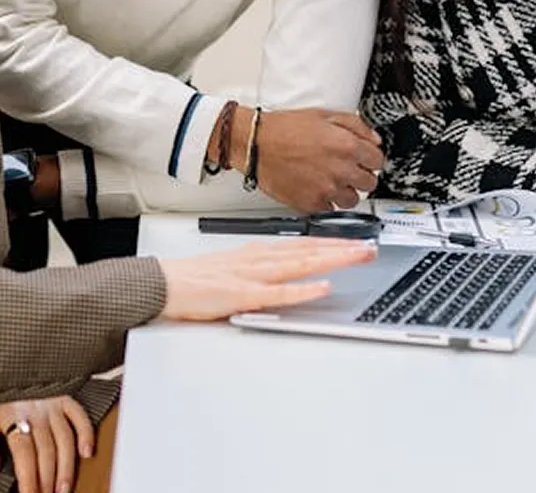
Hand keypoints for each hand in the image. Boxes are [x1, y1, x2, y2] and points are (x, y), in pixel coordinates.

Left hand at [0, 394, 93, 492]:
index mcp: (12, 415)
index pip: (24, 454)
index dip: (28, 479)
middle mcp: (35, 409)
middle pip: (46, 450)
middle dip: (48, 480)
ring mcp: (51, 403)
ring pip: (65, 438)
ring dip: (67, 466)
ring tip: (64, 489)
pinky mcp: (63, 396)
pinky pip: (79, 414)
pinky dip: (86, 433)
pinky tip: (87, 453)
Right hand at [159, 237, 374, 320]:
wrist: (164, 283)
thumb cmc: (198, 279)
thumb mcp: (237, 266)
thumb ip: (263, 269)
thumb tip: (290, 271)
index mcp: (259, 252)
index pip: (304, 244)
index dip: (334, 242)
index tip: (359, 241)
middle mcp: (260, 258)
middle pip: (309, 250)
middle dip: (342, 248)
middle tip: (371, 247)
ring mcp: (252, 275)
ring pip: (300, 264)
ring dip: (331, 259)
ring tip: (357, 257)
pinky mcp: (243, 295)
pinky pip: (278, 294)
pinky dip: (302, 290)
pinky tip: (321, 288)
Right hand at [234, 107, 382, 211]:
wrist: (256, 144)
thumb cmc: (284, 128)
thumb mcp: (323, 115)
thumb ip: (355, 125)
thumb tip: (373, 139)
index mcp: (347, 146)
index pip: (378, 160)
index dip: (370, 158)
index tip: (364, 158)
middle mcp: (340, 170)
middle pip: (370, 183)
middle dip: (361, 175)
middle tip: (348, 168)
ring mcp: (327, 190)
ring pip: (353, 200)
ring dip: (346, 191)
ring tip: (332, 180)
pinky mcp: (312, 204)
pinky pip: (331, 209)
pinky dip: (326, 201)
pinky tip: (317, 187)